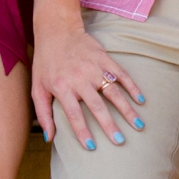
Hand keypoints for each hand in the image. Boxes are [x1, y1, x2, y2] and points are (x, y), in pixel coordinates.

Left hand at [30, 20, 143, 151]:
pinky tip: (140, 100)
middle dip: (109, 125)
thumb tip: (49, 138)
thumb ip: (43, 114)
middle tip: (120, 141)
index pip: (74, 114)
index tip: (92, 147)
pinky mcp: (104, 58)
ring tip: (137, 125)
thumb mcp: (37, 88)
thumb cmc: (45, 63)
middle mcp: (79, 78)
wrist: (56, 31)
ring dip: (126, 109)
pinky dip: (132, 87)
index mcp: (62, 87)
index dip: (83, 131)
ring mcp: (94, 68)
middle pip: (97, 106)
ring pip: (113, 92)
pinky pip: (121, 74)